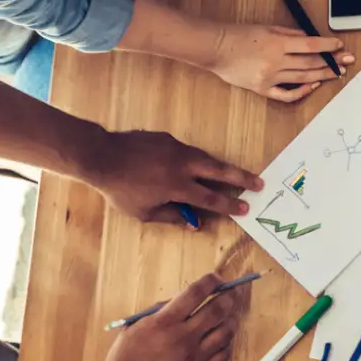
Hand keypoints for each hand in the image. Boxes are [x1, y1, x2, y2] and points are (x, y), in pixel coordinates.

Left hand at [84, 129, 263, 222]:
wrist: (101, 156)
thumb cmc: (121, 189)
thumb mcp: (144, 212)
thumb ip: (172, 216)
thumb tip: (194, 222)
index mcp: (178, 186)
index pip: (212, 199)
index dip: (231, 205)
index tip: (246, 208)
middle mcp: (183, 165)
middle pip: (220, 171)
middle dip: (242, 178)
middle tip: (259, 183)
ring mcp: (177, 149)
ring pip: (205, 158)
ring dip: (220, 167)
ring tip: (230, 174)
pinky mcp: (167, 138)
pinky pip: (185, 151)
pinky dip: (192, 160)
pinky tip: (187, 165)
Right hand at [99, 273, 250, 360]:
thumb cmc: (125, 357)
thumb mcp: (136, 326)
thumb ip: (159, 310)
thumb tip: (182, 298)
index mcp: (165, 321)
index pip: (195, 292)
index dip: (210, 281)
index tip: (215, 278)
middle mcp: (184, 336)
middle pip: (218, 309)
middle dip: (229, 296)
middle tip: (232, 293)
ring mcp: (195, 356)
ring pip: (226, 332)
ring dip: (231, 320)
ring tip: (230, 316)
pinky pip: (224, 355)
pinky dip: (226, 344)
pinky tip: (222, 340)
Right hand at [208, 23, 346, 101]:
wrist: (216, 49)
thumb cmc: (241, 35)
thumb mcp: (268, 28)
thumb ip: (290, 34)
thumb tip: (311, 39)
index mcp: (277, 44)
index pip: (311, 46)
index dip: (328, 47)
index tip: (340, 46)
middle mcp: (276, 62)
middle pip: (311, 63)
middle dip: (332, 62)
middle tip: (347, 61)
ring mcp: (269, 77)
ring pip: (303, 78)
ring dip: (323, 75)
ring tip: (337, 73)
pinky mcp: (262, 89)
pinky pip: (286, 94)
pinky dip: (302, 91)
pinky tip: (313, 85)